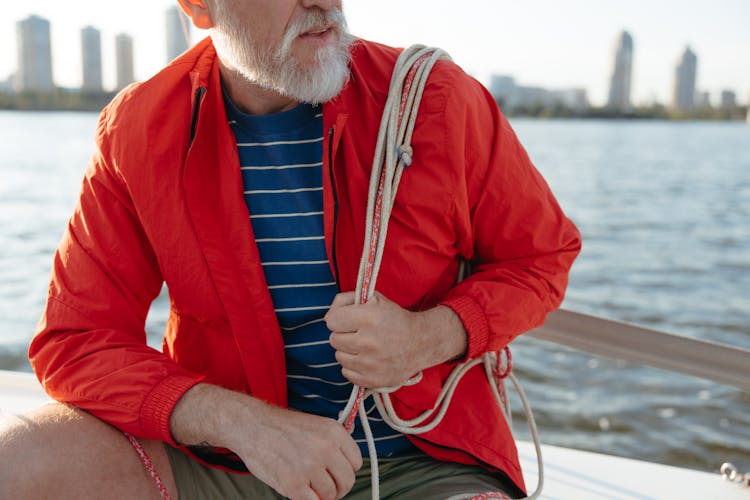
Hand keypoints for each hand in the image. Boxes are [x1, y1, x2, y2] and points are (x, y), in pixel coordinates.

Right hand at [171, 384, 361, 499]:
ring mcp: (309, 466)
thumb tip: (346, 466)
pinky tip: (301, 491)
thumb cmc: (281, 427)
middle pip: (347, 480)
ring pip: (331, 494)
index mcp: (334, 431)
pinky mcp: (293, 484)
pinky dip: (309, 499)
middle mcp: (325, 448)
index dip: (346, 470)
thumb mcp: (316, 425)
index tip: (337, 473)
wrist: (252, 425)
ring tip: (311, 488)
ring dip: (322, 495)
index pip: (356, 462)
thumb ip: (333, 444)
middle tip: (328, 488)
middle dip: (338, 488)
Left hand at [324, 291, 467, 387]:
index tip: (350, 319)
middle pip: (334, 339)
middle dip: (344, 334)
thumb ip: (346, 300)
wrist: (421, 343)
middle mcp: (369, 342)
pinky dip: (354, 366)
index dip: (340, 318)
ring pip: (339, 357)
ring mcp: (371, 364)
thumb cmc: (394, 318)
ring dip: (348, 351)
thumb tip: (327, 318)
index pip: (331, 321)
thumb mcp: (374, 299)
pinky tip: (367, 359)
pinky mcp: (373, 380)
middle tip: (360, 333)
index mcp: (370, 318)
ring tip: (365, 346)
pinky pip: (346, 373)